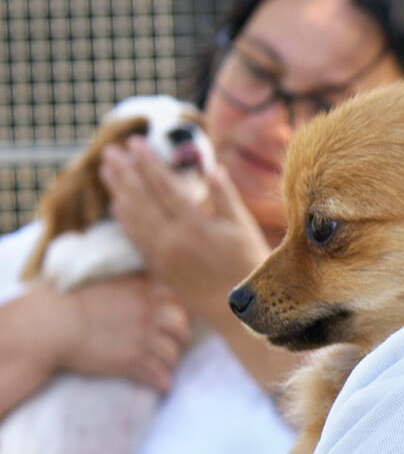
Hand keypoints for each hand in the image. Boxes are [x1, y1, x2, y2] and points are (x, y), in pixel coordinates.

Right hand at [53, 276, 190, 391]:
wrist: (54, 323)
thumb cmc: (76, 299)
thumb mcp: (114, 280)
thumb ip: (138, 281)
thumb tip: (152, 281)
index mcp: (148, 290)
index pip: (180, 302)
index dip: (181, 314)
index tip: (177, 322)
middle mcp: (151, 312)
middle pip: (181, 328)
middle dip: (181, 339)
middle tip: (176, 345)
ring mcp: (143, 337)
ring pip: (172, 354)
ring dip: (172, 362)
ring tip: (168, 367)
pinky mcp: (131, 360)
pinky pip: (157, 374)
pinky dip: (163, 381)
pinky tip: (164, 385)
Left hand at [99, 138, 271, 323]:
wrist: (239, 309)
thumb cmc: (247, 263)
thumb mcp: (243, 227)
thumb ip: (225, 198)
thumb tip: (212, 169)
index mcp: (194, 226)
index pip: (165, 187)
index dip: (148, 164)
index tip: (135, 143)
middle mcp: (172, 240)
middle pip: (142, 200)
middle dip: (125, 173)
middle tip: (111, 151)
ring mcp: (162, 256)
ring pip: (134, 219)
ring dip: (118, 193)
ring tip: (106, 171)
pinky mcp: (159, 269)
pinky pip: (135, 240)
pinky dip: (124, 221)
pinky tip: (116, 206)